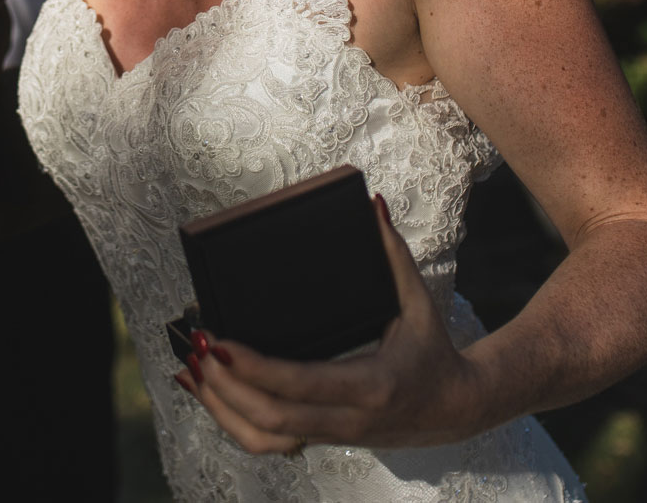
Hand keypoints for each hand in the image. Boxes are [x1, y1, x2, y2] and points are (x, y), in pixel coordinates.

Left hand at [175, 195, 489, 453]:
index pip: (302, 382)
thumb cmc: (431, 349)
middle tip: (196, 346)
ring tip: (191, 368)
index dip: (256, 368)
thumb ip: (393, 253)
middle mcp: (349, 419)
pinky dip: (231, 421)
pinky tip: (206, 392)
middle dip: (226, 385)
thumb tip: (372, 205)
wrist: (454, 410)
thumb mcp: (418, 301)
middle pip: (273, 416)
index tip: (220, 342)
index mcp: (372, 384)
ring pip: (265, 438)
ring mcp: (333, 435)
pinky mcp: (321, 440)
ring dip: (221, 407)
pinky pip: (269, 442)